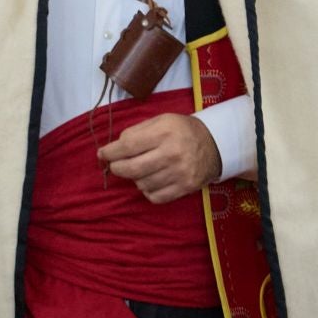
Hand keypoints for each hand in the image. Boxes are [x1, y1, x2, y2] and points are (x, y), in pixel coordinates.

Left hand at [98, 113, 221, 204]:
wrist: (214, 144)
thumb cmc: (181, 130)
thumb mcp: (161, 120)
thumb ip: (136, 131)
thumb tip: (112, 148)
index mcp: (164, 132)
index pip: (127, 146)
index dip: (110, 152)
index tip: (102, 154)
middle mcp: (172, 153)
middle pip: (131, 168)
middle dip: (116, 168)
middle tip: (115, 165)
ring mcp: (180, 173)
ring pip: (141, 184)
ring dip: (134, 178)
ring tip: (140, 169)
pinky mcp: (185, 188)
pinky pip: (155, 197)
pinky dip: (147, 190)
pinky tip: (150, 180)